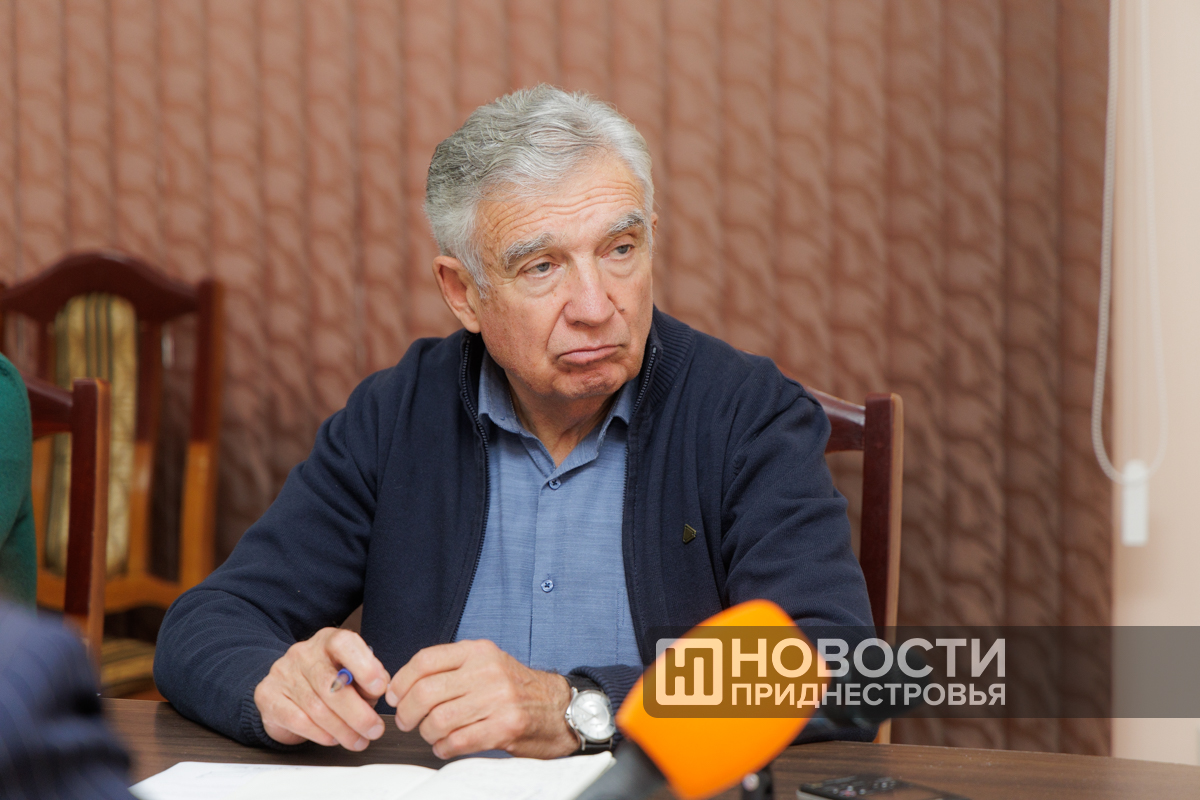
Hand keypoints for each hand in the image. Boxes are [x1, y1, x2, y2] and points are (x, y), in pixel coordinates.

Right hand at [253, 628, 390, 749]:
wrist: (286, 687)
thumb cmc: (328, 680)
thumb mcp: (353, 674)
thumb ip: (368, 681)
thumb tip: (380, 691)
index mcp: (329, 640)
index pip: (344, 644)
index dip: (364, 666)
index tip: (379, 689)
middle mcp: (304, 653)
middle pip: (330, 683)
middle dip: (357, 712)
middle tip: (374, 730)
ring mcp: (283, 673)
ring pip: (316, 706)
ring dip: (342, 729)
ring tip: (358, 740)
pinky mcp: (268, 695)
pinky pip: (298, 720)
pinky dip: (320, 734)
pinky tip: (333, 739)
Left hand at [386, 639, 578, 758]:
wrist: (560, 708)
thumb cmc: (517, 689)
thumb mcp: (488, 664)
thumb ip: (453, 668)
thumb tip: (406, 683)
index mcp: (479, 651)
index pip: (425, 660)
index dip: (401, 681)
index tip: (394, 695)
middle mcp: (487, 671)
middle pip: (426, 692)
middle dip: (407, 712)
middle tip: (406, 722)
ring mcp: (498, 699)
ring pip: (438, 719)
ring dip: (426, 733)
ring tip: (431, 736)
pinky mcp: (505, 727)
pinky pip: (458, 741)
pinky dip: (444, 748)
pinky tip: (446, 746)